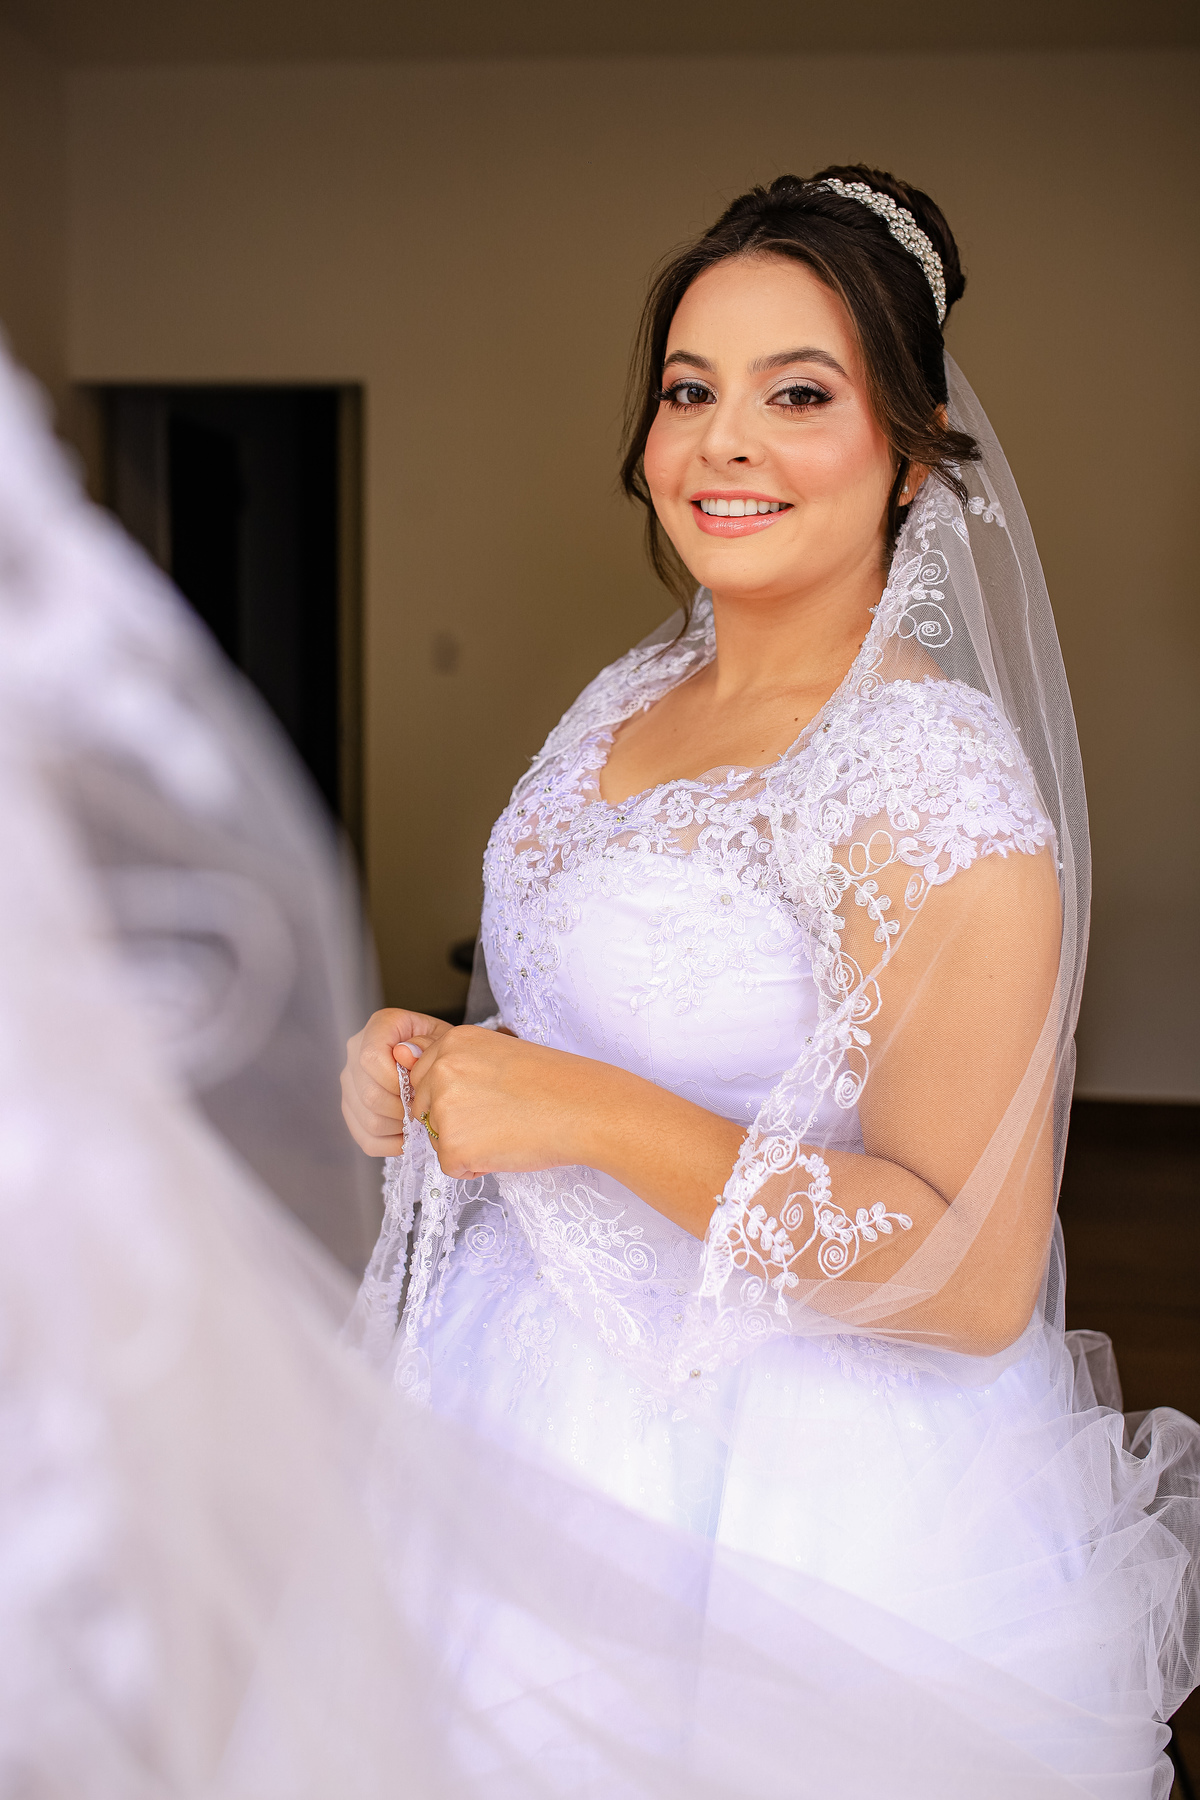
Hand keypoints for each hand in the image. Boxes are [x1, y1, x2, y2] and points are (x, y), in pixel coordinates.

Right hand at [340, 1008, 452, 1155]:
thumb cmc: (442, 1048)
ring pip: (367, 1119)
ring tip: (419, 1120)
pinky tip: (409, 1134)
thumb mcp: (445, 1039)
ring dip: (399, 1127)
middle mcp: (356, 1050)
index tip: (418, 1089)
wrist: (437, 1059)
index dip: (396, 1081)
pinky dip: (391, 1144)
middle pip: (369, 1095)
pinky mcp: (352, 1108)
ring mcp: (350, 1081)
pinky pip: (365, 1138)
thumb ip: (429, 1045)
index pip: (371, 1058)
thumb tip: (405, 1055)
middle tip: (424, 1109)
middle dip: (403, 1109)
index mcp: (380, 1026)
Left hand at [407, 1027, 598, 1178]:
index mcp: (453, 1042)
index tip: (489, 1095)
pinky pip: (450, 1166)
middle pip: (423, 1110)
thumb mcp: (499, 1052)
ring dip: (465, 1143)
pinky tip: (505, 1148)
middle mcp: (440, 1070)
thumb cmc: (554, 1083)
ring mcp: (443, 1108)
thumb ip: (455, 1061)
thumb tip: (404, 1057)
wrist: (586, 1109)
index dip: (457, 1095)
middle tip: (500, 1115)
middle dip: (453, 1121)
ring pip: (436, 1139)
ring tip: (506, 1129)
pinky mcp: (452, 1146)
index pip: (423, 1078)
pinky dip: (475, 1167)